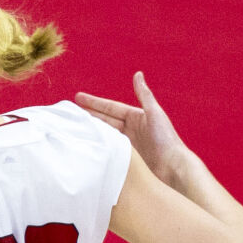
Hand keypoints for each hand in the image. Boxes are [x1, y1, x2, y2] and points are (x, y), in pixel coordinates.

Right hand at [75, 72, 191, 186]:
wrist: (172, 167)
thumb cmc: (166, 139)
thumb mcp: (154, 113)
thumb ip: (144, 95)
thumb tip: (137, 75)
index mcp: (137, 117)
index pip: (110, 108)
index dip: (94, 103)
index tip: (78, 97)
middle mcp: (131, 129)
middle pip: (104, 119)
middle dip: (88, 114)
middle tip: (70, 111)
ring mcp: (127, 144)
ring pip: (104, 134)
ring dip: (90, 129)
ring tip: (73, 126)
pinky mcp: (125, 157)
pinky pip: (107, 148)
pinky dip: (96, 144)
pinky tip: (86, 144)